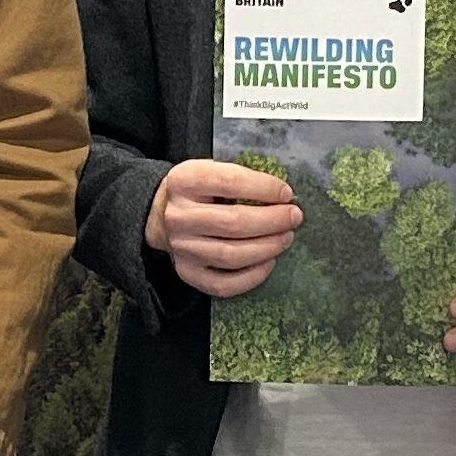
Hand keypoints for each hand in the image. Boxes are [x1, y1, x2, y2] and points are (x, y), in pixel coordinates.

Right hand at [146, 158, 301, 298]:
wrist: (161, 215)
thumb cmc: (200, 191)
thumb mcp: (211, 170)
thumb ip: (242, 178)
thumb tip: (283, 196)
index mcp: (185, 181)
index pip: (229, 182)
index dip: (264, 188)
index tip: (286, 193)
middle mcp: (178, 216)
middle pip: (233, 223)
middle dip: (273, 221)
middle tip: (294, 217)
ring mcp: (181, 248)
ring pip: (231, 255)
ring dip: (267, 247)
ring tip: (286, 238)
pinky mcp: (187, 273)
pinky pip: (223, 284)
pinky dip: (252, 276)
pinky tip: (268, 262)